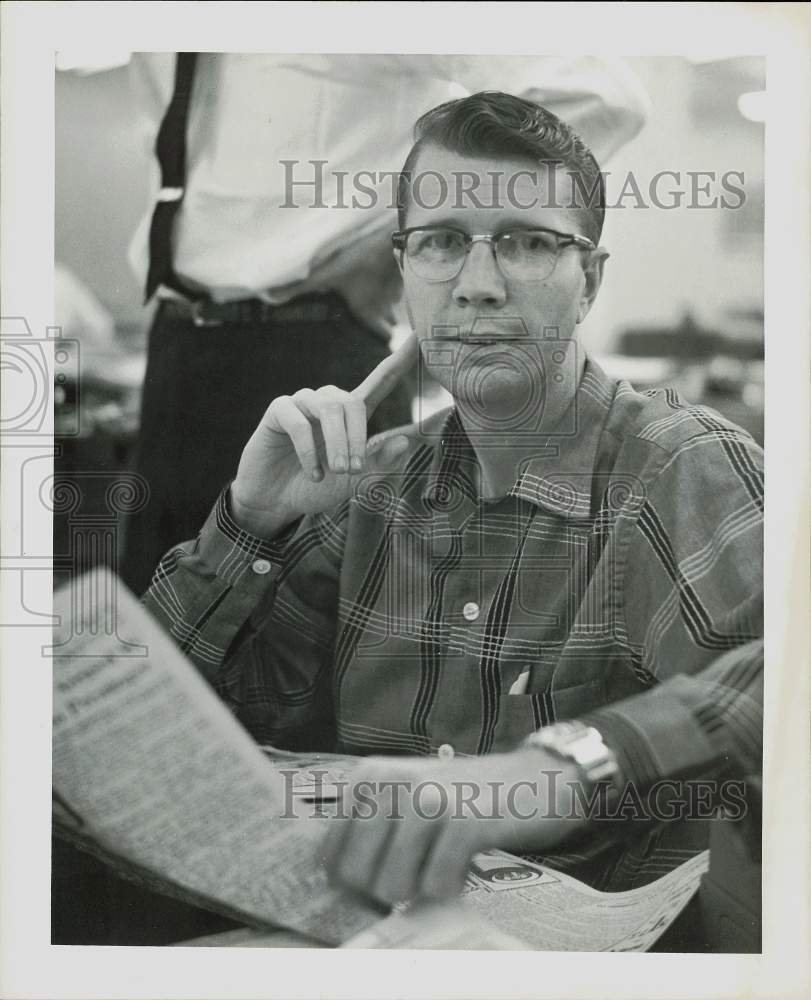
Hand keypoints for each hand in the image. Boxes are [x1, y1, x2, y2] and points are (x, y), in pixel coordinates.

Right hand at [231, 333, 419, 537]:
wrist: (277, 502)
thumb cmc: (316, 488)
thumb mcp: (354, 483)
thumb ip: (378, 464)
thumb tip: (405, 440)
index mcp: (352, 416)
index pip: (380, 381)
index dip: (398, 361)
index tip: (418, 337)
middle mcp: (329, 402)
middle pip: (353, 402)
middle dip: (357, 438)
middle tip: (353, 470)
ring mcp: (303, 404)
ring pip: (329, 408)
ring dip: (337, 442)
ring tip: (336, 471)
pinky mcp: (279, 411)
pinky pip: (298, 422)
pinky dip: (308, 451)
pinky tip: (312, 472)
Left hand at [321, 750, 585, 906]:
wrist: (536, 778)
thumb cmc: (465, 796)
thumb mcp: (406, 796)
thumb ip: (368, 828)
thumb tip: (334, 883)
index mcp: (368, 775)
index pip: (329, 854)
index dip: (353, 881)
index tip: (383, 876)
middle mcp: (390, 782)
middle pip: (356, 876)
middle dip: (386, 889)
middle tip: (419, 870)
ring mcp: (426, 800)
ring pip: (392, 884)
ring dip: (420, 889)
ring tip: (443, 860)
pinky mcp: (462, 823)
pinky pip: (436, 885)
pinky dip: (450, 887)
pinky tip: (465, 863)